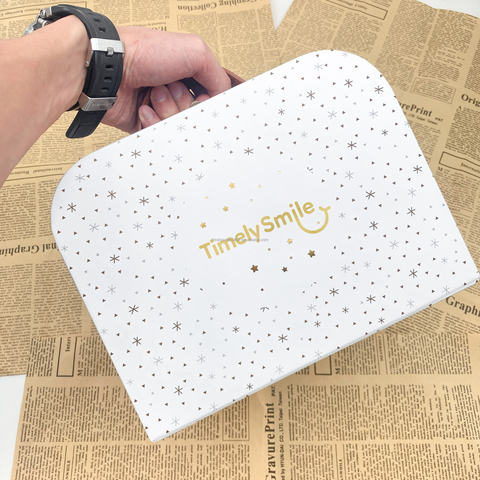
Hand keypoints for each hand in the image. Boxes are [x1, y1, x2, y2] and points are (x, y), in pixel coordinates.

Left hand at [101, 27, 230, 132]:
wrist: (107, 70)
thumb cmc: (142, 52)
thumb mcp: (195, 51)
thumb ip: (218, 76)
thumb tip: (223, 99)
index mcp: (185, 71)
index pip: (209, 96)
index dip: (208, 101)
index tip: (205, 100)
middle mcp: (173, 89)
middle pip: (194, 115)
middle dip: (183, 104)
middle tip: (169, 87)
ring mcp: (158, 108)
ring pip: (177, 128)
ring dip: (166, 111)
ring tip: (152, 93)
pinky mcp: (144, 124)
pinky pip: (159, 137)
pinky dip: (152, 123)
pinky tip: (142, 108)